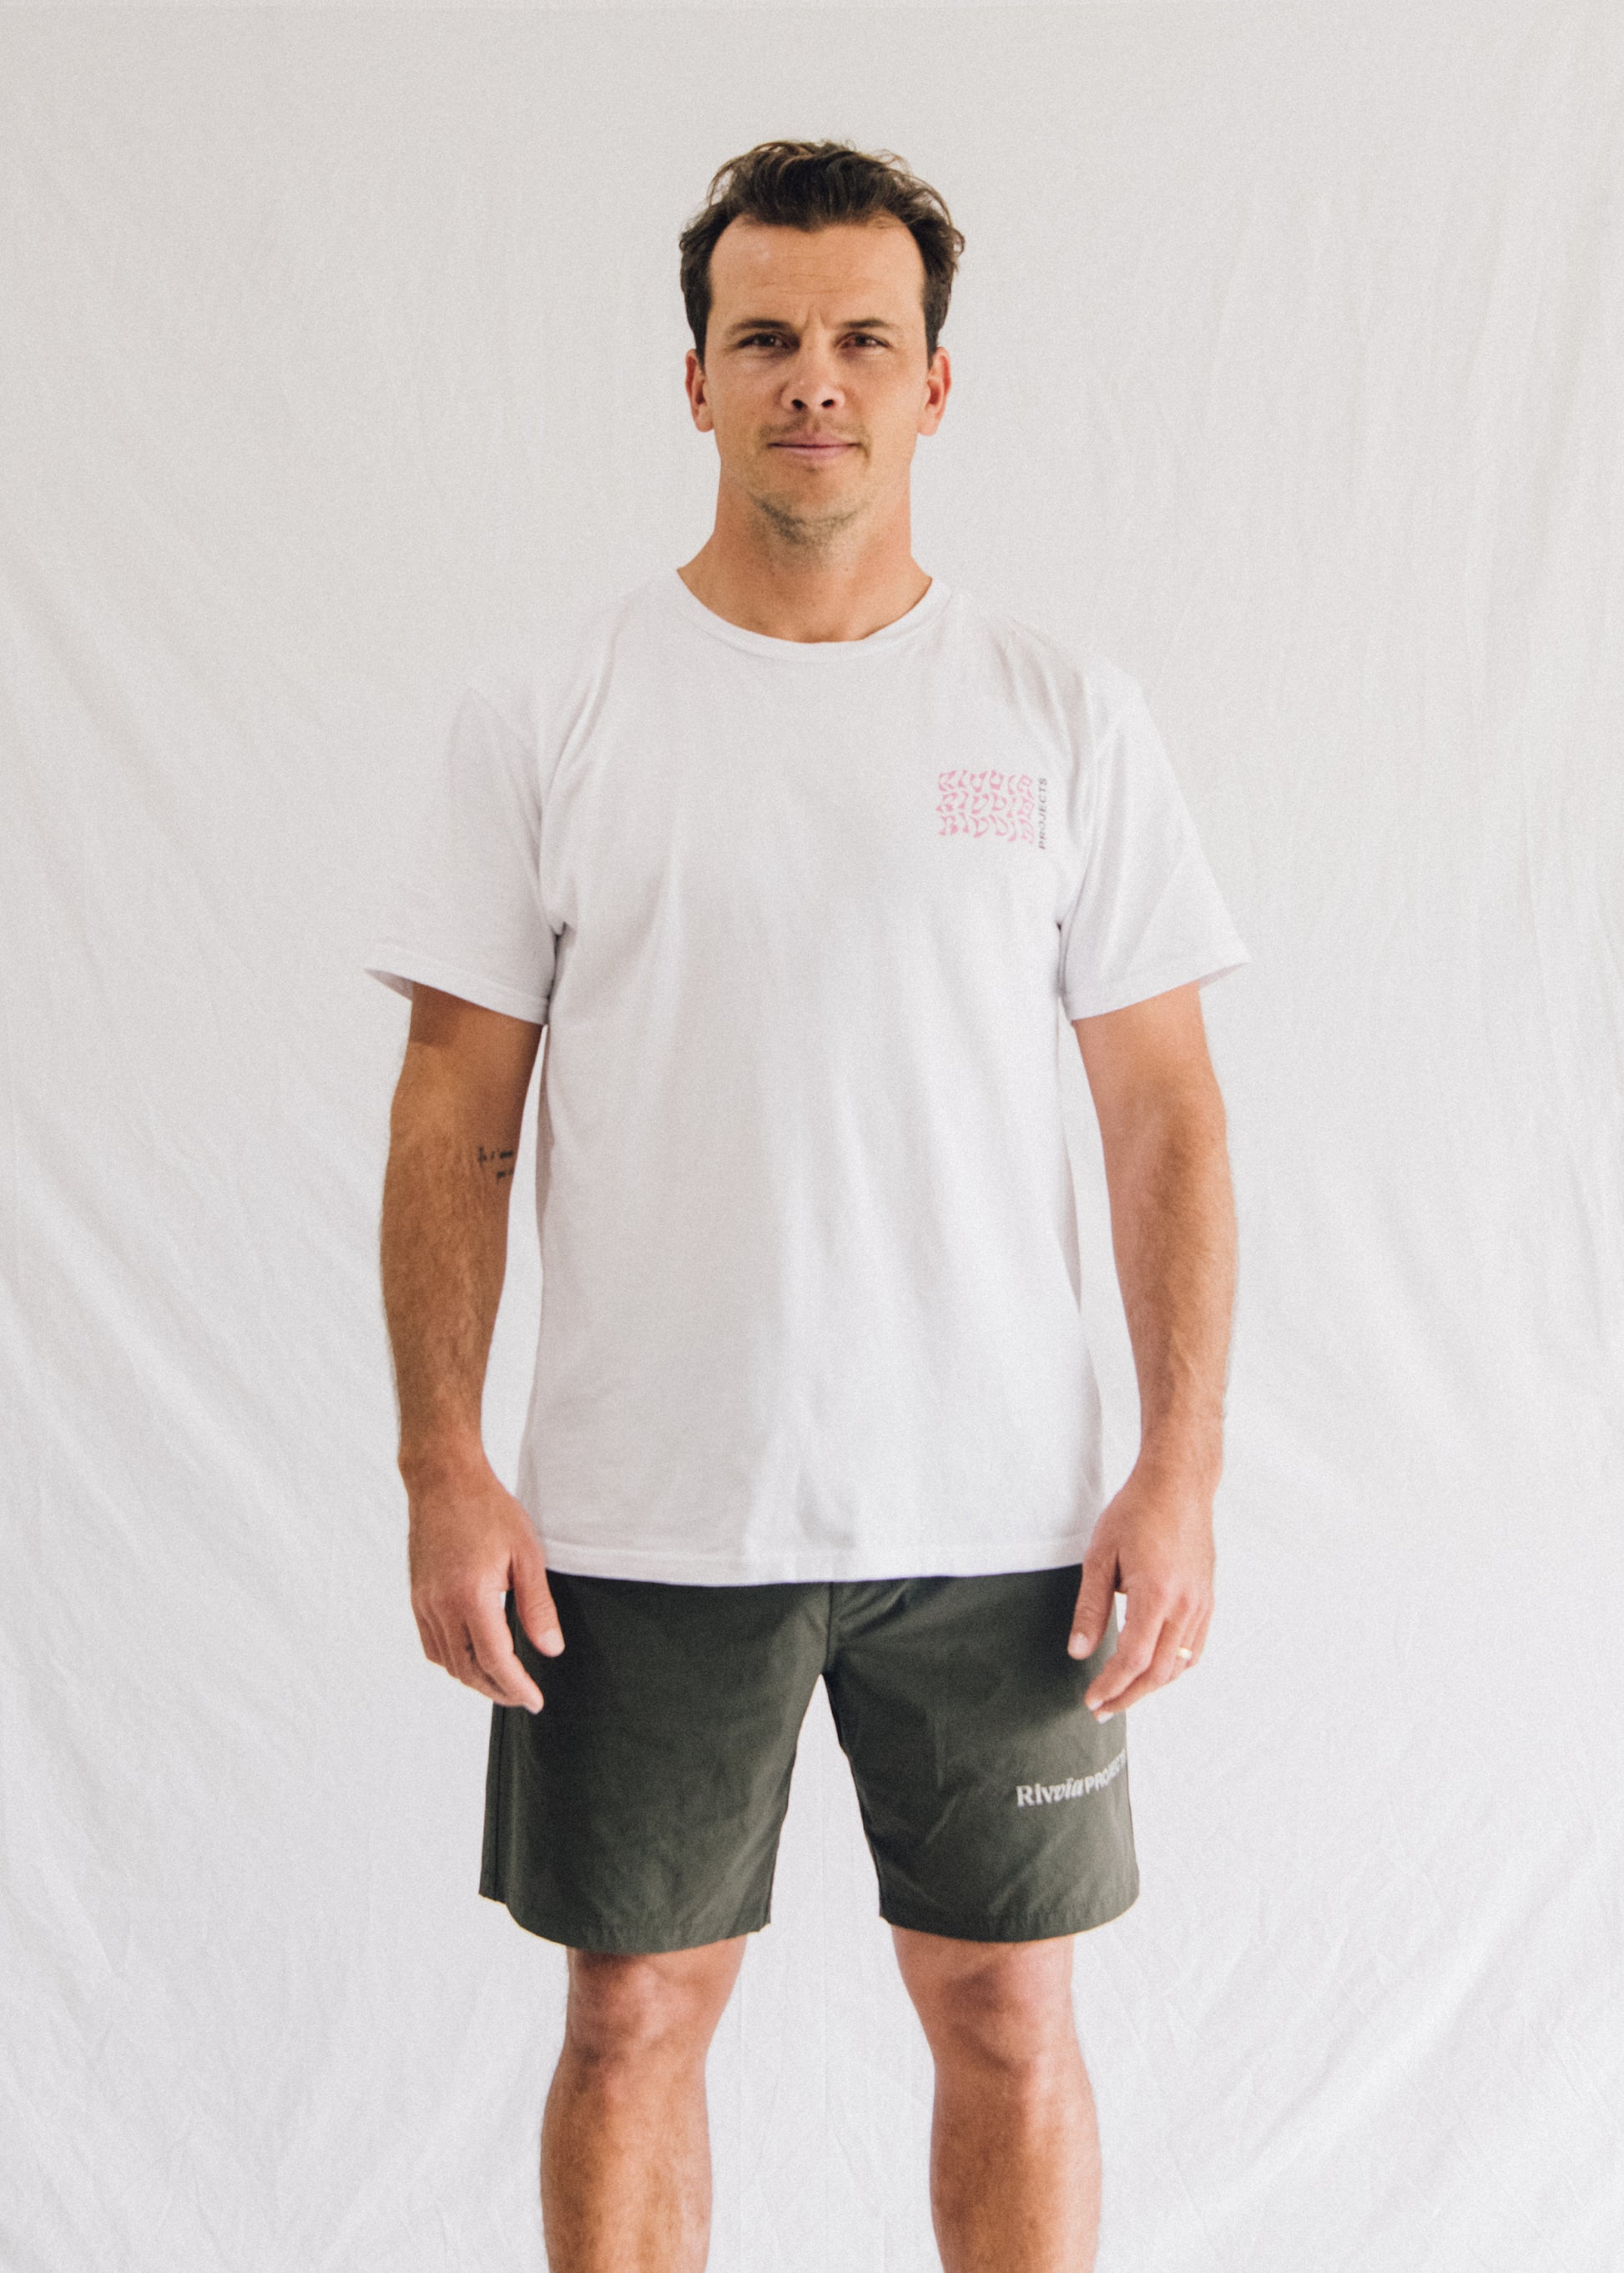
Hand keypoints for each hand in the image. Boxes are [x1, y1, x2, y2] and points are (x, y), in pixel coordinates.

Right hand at [405, 1448, 564, 1711]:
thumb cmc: (488, 1510)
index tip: (534, 1701)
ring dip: (474, 1679)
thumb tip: (550, 1649)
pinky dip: (453, 1661)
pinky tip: (473, 1656)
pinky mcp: (417, 1598)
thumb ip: (538, 1607)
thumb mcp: (527, 1555)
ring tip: (503, 1681)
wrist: (444, 1481)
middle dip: (497, 1690)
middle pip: (468, 1671)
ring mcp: (424, 1604)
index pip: (495, 1662)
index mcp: (471, 1597)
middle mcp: (441, 1607)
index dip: (517, 1688)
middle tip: (523, 1696)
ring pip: (447, 1663)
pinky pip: (432, 1645)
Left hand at [1066, 1459, 1214, 1718]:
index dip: (1110, 1686)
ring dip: (1149, 1686)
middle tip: (1102, 1710)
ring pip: (1179, 1665)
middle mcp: (1186, 1605)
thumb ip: (1090, 1607)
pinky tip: (1152, 1670)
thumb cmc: (1136, 1512)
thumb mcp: (1100, 1556)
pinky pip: (1194, 1649)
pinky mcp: (1207, 1600)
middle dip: (1127, 1696)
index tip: (1091, 1701)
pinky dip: (1172, 1668)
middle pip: (1158, 1671)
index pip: (1133, 1658)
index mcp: (1157, 1594)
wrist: (1179, 1485)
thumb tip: (1079, 1652)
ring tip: (1122, 1694)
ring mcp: (1202, 1605)